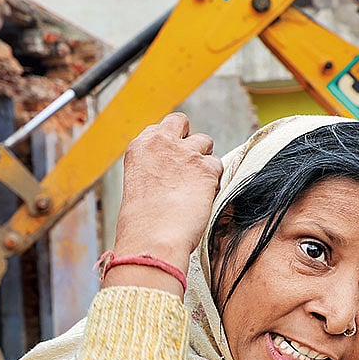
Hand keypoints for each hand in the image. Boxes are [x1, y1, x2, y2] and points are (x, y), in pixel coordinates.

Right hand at [108, 113, 222, 292]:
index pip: (160, 128)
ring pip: (205, 141)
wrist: (153, 238)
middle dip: (187, 137)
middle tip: (188, 164)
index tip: (171, 161)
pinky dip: (215, 180)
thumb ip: (156, 167)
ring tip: (196, 186)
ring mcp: (186, 153)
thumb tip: (174, 169)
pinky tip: (203, 197)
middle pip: (181, 121)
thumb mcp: (140, 184)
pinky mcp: (207, 168)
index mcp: (140, 146)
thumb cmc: (143, 222)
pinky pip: (218, 165)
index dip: (169, 144)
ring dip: (204, 160)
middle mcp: (162, 143)